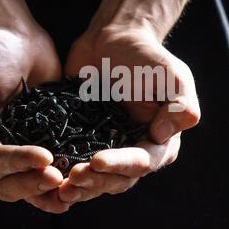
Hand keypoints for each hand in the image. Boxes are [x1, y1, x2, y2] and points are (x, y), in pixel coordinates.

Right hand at [0, 26, 68, 212]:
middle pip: (9, 182)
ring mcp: (18, 146)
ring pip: (29, 181)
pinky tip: (79, 181)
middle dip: (33, 183)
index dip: (17, 164)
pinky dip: (62, 177)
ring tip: (70, 191)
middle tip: (57, 177)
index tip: (44, 158)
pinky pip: (51, 165)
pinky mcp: (42, 140)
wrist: (16, 35)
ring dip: (48, 191)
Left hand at [58, 25, 199, 202]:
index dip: (121, 165)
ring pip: (97, 179)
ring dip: (80, 187)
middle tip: (73, 177)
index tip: (97, 161)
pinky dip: (63, 175)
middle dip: (96, 181)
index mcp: (160, 142)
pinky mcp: (84, 143)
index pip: (143, 161)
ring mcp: (109, 149)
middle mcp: (135, 151)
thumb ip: (181, 107)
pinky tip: (47, 179)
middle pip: (118, 178)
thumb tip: (161, 135)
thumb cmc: (146, 57)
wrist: (112, 41)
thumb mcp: (173, 77)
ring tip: (60, 188)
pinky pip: (75, 164)